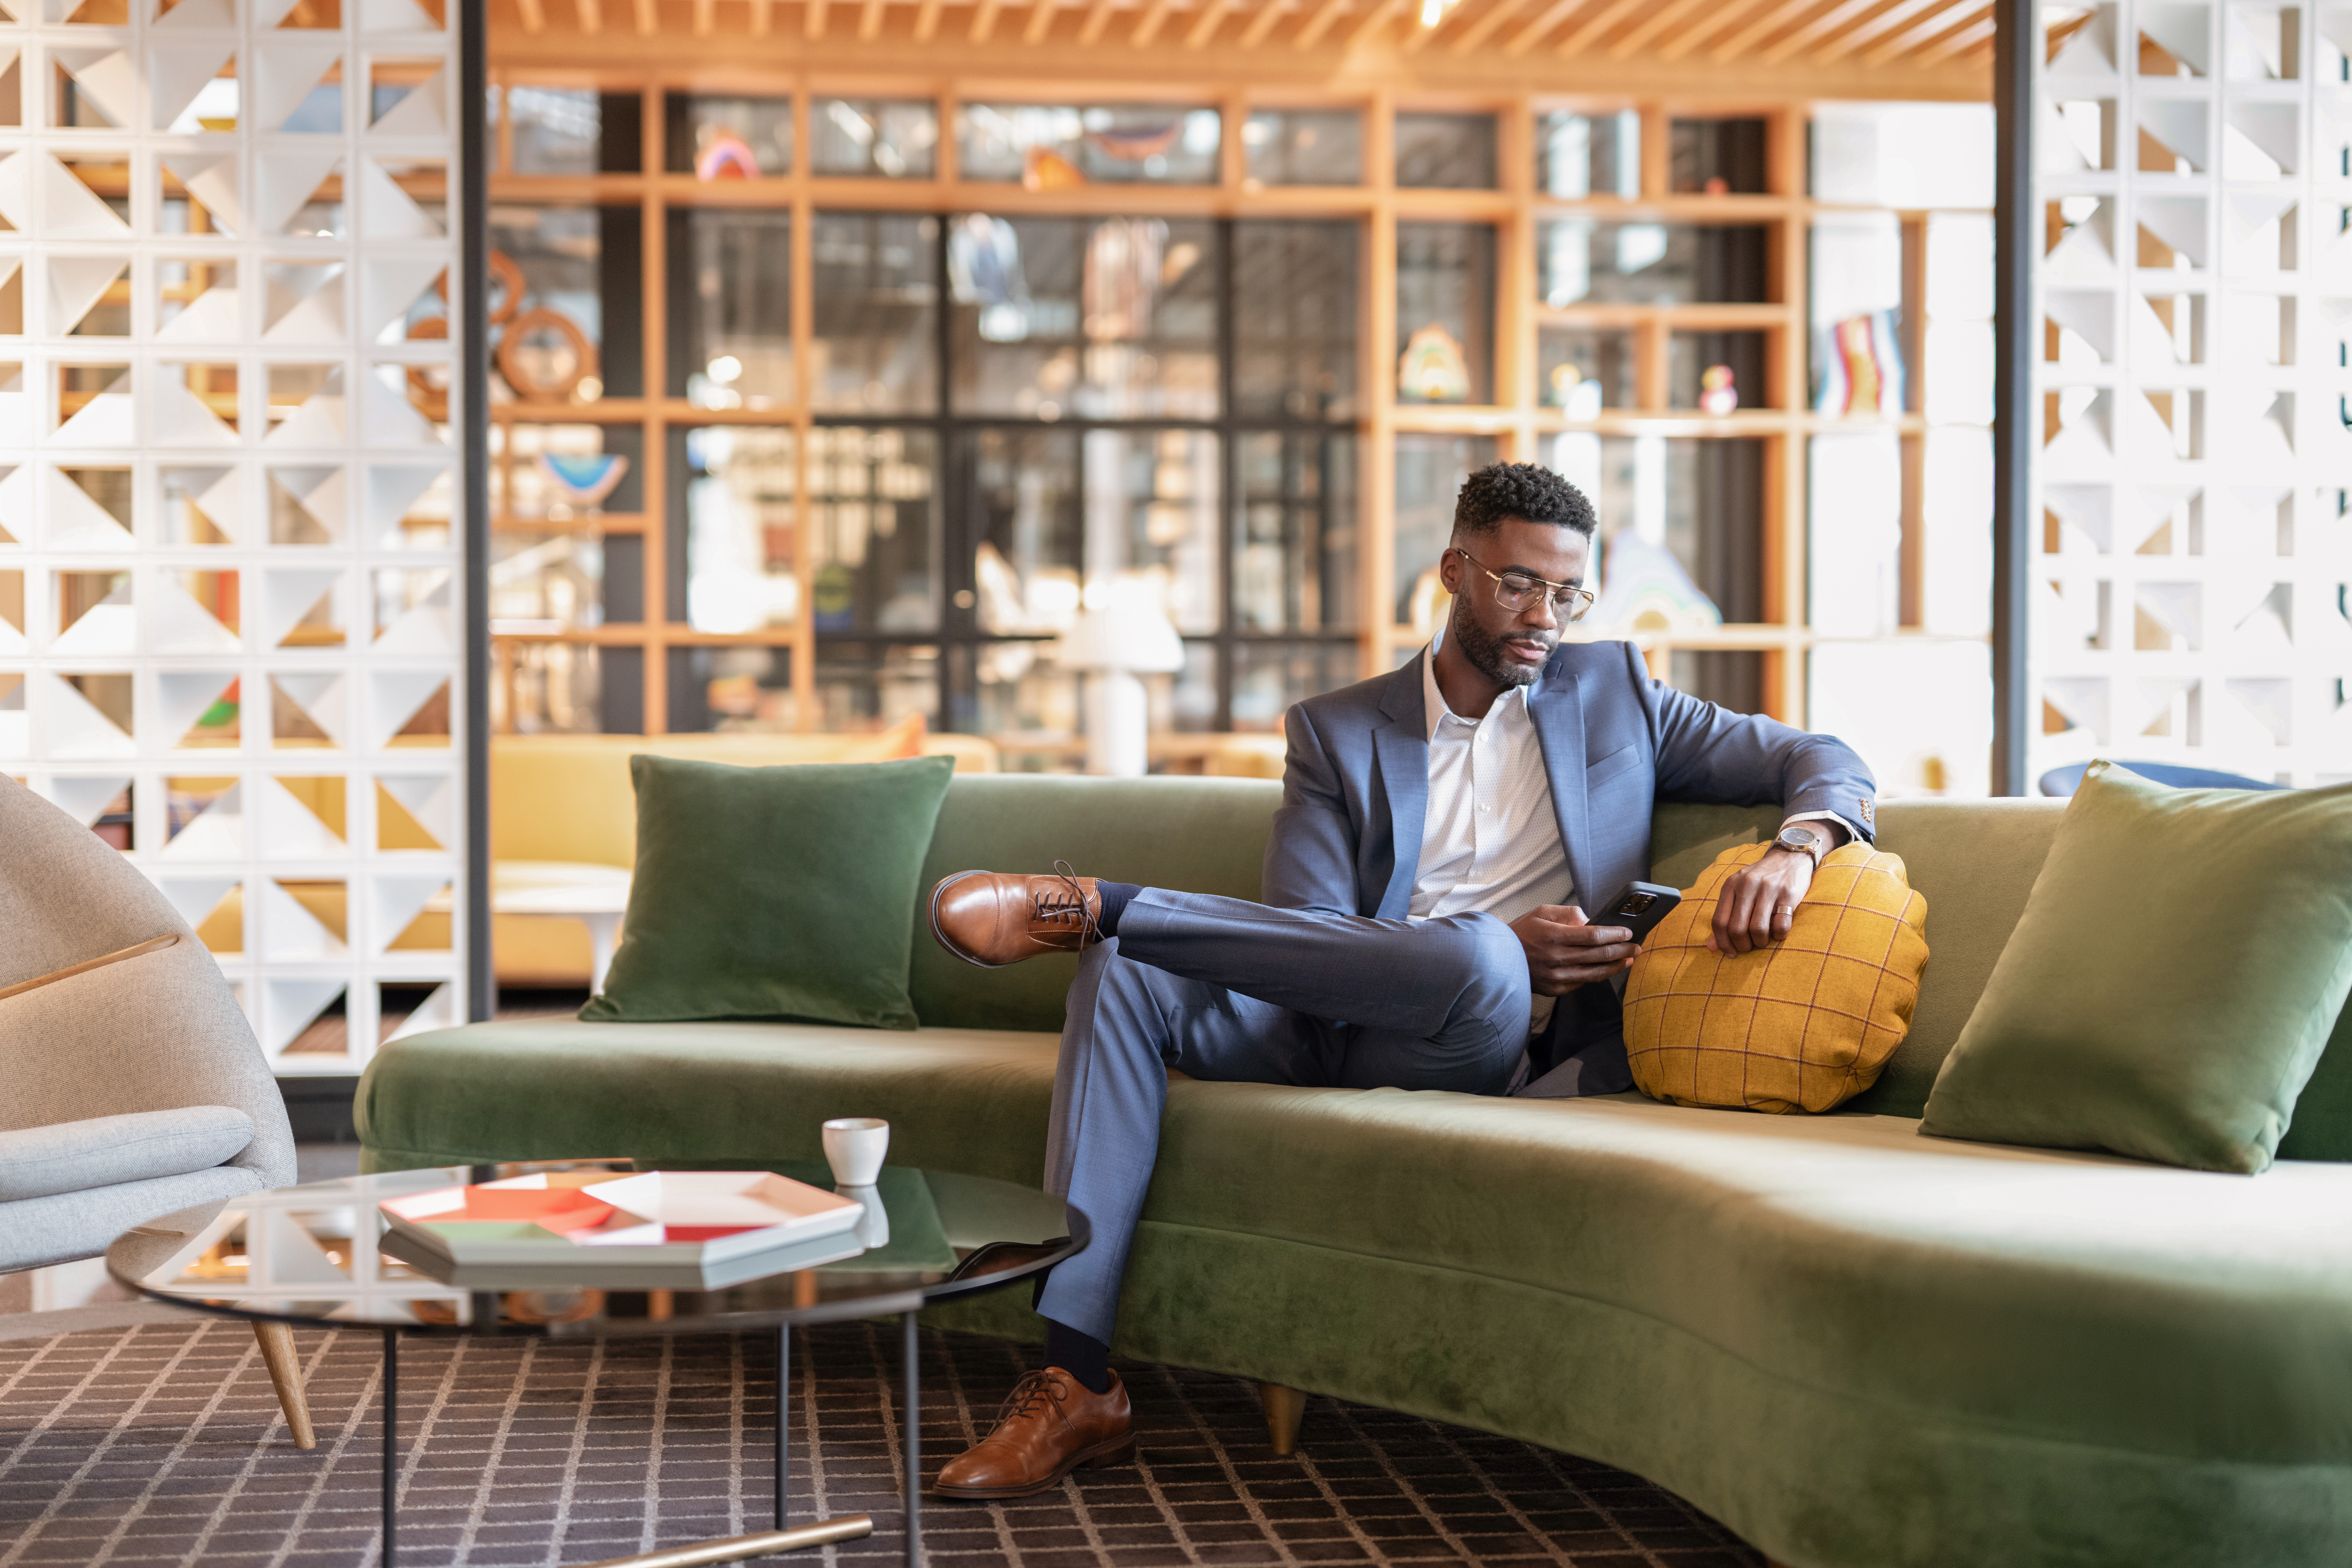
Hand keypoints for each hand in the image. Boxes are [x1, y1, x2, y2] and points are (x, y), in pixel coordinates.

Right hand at [1510, 904, 1637, 995]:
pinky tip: (1605, 969)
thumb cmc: (1520, 933)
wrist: (1496, 958)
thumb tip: (1590, 920)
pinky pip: (1581, 982)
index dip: (1614, 934)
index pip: (1593, 936)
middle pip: (1599, 955)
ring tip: (1628, 960)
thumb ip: (1567, 913)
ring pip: (1594, 973)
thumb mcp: (1541, 912)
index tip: (1628, 933)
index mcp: (1554, 936)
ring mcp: (1556, 977)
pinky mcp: (1554, 989)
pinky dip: (1595, 975)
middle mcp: (1556, 958)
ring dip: (1615, 966)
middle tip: (1637, 947)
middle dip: (1622, 950)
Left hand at [1710, 847, 1814, 954]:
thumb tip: (1711, 948)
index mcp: (1730, 886)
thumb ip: (1725, 917)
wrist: (1789, 858)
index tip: (1730, 953)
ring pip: (1757, 929)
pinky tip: (1778, 933)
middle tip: (1748, 948)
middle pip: (1736, 928)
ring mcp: (1768, 889)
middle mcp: (1747, 886)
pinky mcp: (1788, 894)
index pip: (1719, 921)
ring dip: (1760, 942)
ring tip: (1762, 940)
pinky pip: (1781, 925)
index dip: (1722, 942)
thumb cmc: (1760, 881)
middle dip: (1742, 945)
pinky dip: (1779, 935)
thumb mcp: (1738, 892)